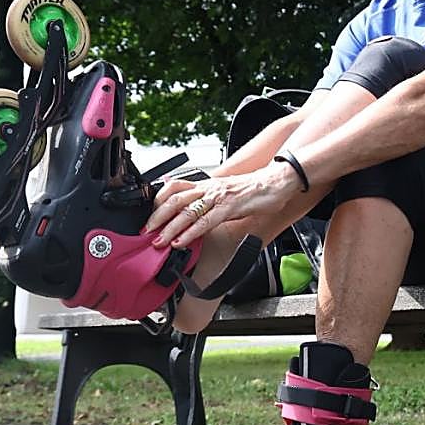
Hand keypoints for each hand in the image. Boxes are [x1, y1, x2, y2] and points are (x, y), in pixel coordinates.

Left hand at [145, 164, 299, 247]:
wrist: (277, 181)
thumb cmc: (256, 189)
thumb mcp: (227, 192)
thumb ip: (211, 200)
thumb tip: (199, 213)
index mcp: (207, 183)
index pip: (174, 187)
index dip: (158, 201)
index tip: (151, 217)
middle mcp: (209, 187)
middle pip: (174, 199)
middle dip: (157, 217)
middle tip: (147, 232)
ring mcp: (218, 197)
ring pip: (186, 211)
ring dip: (169, 228)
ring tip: (159, 241)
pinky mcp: (229, 207)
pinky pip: (205, 221)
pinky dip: (190, 233)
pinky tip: (181, 242)